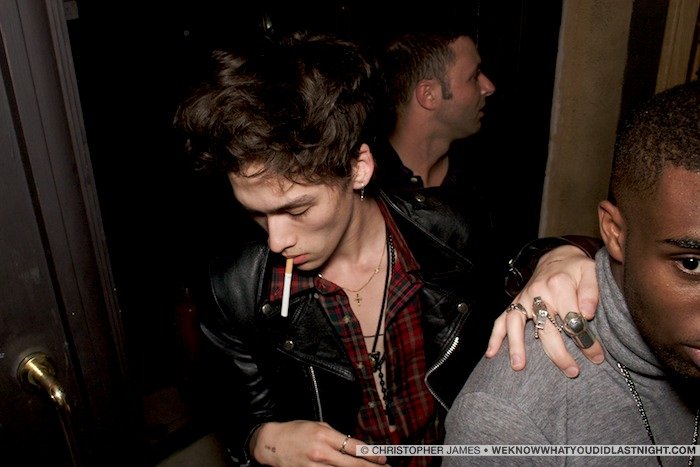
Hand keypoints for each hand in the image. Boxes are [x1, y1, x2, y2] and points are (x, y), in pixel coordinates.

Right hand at [250, 420, 387, 465]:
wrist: (271, 444)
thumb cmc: (295, 431)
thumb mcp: (318, 426)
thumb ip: (336, 437)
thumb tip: (353, 446)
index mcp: (324, 436)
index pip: (354, 447)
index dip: (371, 454)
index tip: (383, 458)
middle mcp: (321, 454)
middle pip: (352, 465)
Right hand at [485, 245, 604, 376]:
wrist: (557, 258)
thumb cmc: (576, 269)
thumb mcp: (590, 272)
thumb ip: (591, 292)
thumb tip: (588, 314)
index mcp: (559, 284)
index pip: (572, 318)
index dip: (586, 340)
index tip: (596, 356)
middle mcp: (538, 292)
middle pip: (546, 327)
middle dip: (559, 353)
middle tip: (572, 371)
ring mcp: (524, 299)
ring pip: (517, 324)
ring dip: (517, 346)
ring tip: (519, 366)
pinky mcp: (515, 303)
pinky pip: (501, 320)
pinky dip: (495, 337)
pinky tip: (491, 354)